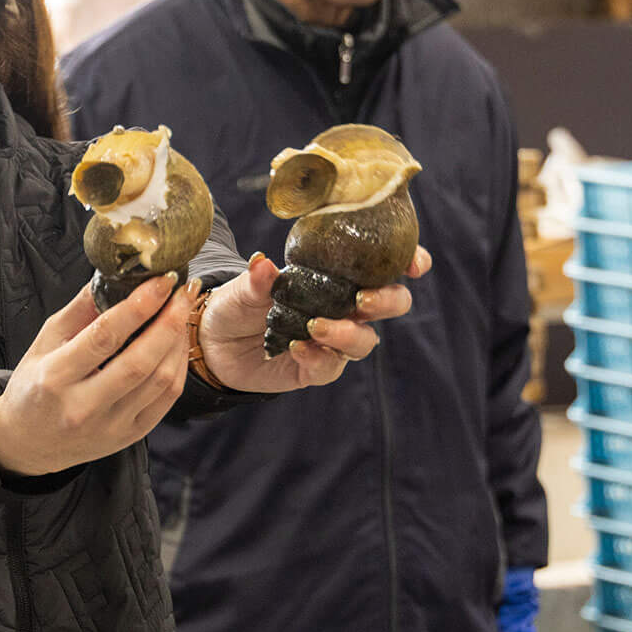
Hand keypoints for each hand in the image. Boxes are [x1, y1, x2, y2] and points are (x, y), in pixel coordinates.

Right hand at [0, 273, 193, 474]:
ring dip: (178, 341)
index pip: (104, 337)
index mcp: (55, 378)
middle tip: (184, 291)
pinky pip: (167, 400)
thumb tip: (113, 274)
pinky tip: (178, 343)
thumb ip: (79, 310)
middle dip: (169, 321)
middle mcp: (83, 407)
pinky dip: (178, 366)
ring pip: (160, 381)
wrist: (28, 442)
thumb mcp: (44, 342)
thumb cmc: (34, 386)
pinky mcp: (129, 436)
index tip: (162, 280)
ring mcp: (110, 426)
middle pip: (140, 362)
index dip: (139, 306)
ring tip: (182, 311)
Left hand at [195, 245, 431, 392]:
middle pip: (392, 304)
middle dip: (387, 301)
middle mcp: (345, 308)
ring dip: (348, 334)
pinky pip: (330, 367)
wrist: (216, 342)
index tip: (415, 265)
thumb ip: (257, 278)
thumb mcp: (244, 286)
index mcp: (339, 276)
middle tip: (361, 300)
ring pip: (365, 341)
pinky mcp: (315, 368)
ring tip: (317, 327)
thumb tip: (264, 264)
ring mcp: (333, 340)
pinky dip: (319, 358)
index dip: (409, 263)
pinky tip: (298, 347)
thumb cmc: (239, 303)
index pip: (386, 267)